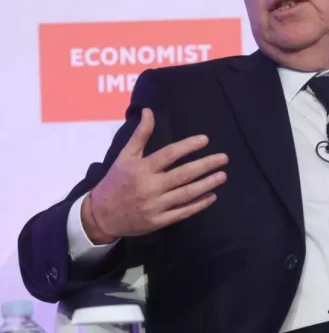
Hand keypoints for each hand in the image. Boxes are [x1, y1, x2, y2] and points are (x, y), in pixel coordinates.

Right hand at [82, 108, 227, 243]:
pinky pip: (182, 212)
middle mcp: (149, 187)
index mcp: (141, 169)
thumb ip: (140, 134)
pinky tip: (211, 196)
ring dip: (207, 184)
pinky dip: (198, 205)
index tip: (205, 140)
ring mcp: (155, 206)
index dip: (188, 146)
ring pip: (186, 194)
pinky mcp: (158, 221)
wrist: (100, 216)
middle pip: (183, 174)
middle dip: (206, 165)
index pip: (169, 154)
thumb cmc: (115, 181)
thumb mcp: (125, 156)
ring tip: (222, 175)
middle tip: (224, 158)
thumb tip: (149, 111)